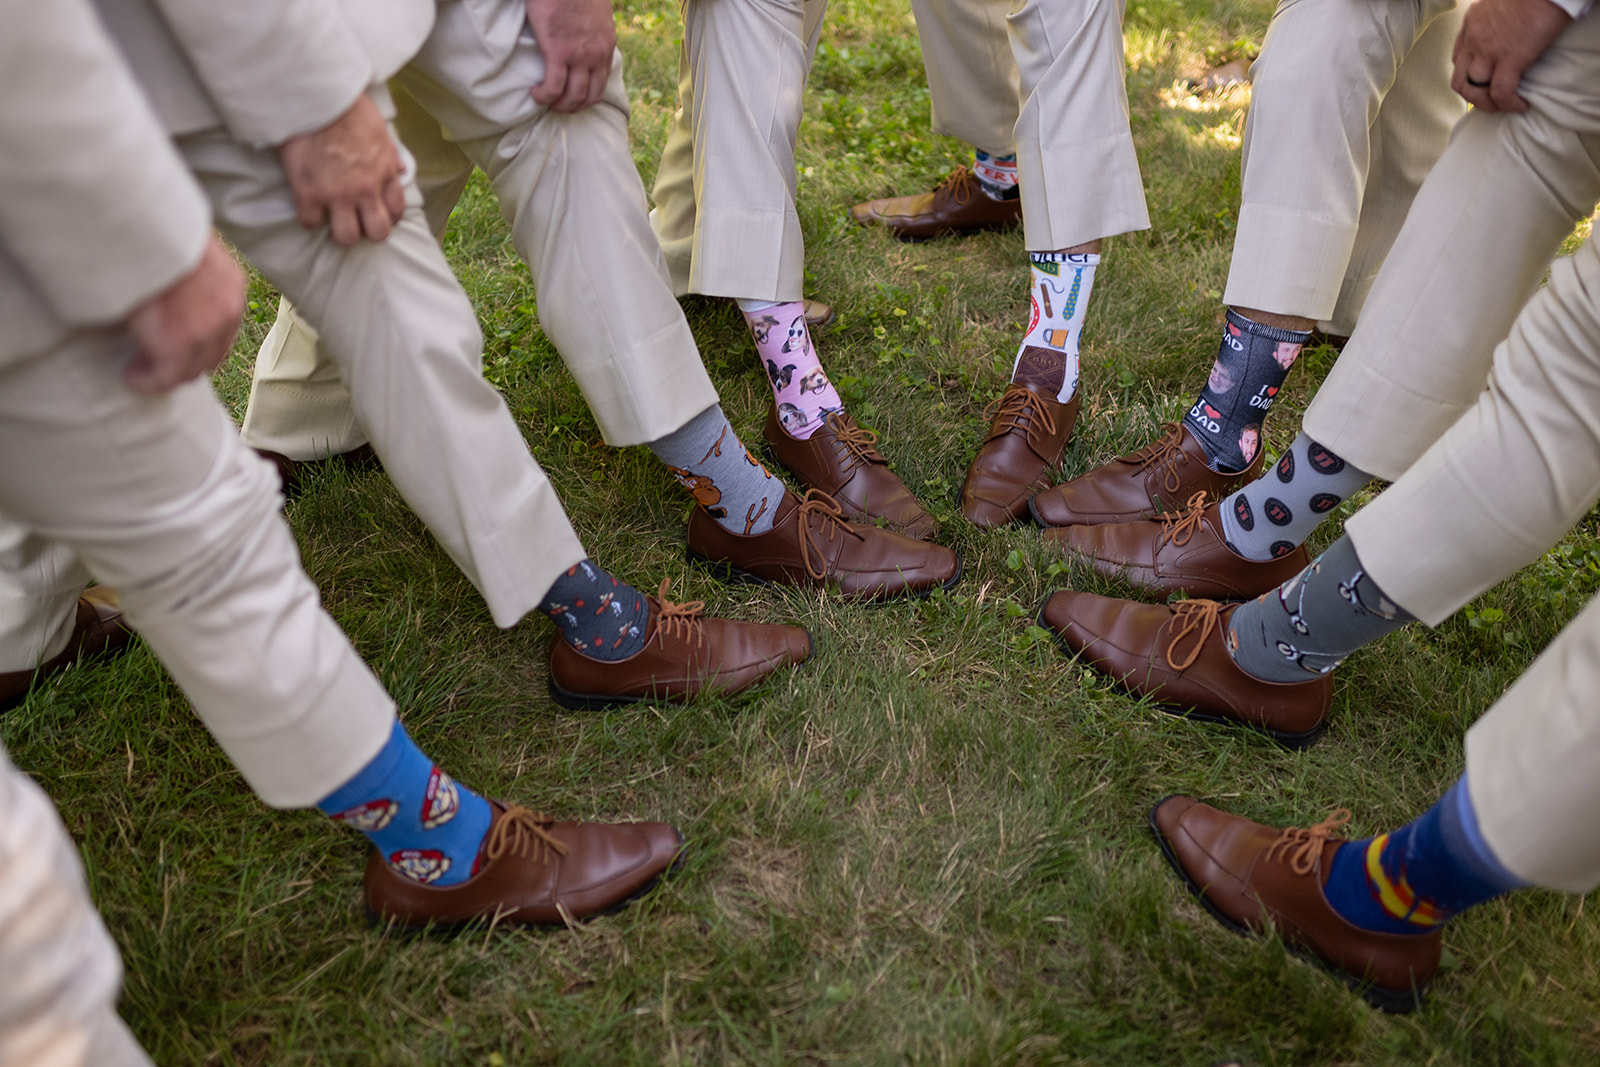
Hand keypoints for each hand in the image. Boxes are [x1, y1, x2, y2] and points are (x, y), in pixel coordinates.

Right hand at [123, 237, 244, 393]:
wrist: (141, 224)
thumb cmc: (153, 224)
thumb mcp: (183, 242)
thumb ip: (188, 265)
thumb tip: (173, 274)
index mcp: (231, 285)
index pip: (223, 327)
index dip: (200, 340)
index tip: (174, 339)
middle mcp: (227, 312)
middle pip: (210, 353)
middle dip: (185, 360)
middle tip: (155, 359)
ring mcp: (205, 331)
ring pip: (189, 368)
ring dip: (164, 372)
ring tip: (140, 367)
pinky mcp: (176, 345)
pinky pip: (164, 377)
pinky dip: (147, 380)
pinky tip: (132, 376)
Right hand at [277, 94, 406, 245]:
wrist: (316, 96)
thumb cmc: (348, 107)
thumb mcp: (380, 129)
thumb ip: (390, 153)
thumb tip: (402, 169)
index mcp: (384, 173)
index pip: (396, 211)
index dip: (387, 217)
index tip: (376, 214)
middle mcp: (365, 189)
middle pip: (377, 233)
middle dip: (368, 232)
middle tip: (356, 222)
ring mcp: (337, 194)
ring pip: (346, 237)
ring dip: (340, 233)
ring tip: (332, 220)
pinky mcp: (308, 193)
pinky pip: (310, 223)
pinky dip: (308, 219)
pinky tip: (308, 207)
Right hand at [525, 0, 615, 111]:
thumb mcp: (594, 12)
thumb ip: (592, 29)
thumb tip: (582, 37)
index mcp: (606, 45)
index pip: (601, 83)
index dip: (585, 97)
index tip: (571, 97)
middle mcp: (597, 54)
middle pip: (589, 96)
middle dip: (573, 106)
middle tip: (557, 105)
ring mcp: (579, 56)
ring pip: (573, 97)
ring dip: (558, 105)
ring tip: (544, 100)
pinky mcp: (558, 52)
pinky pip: (553, 87)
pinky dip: (544, 96)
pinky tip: (535, 94)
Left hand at [1451, 0, 1570, 112]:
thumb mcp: (1500, 3)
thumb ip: (1494, 19)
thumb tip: (1504, 31)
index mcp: (1471, 23)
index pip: (1458, 59)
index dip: (1468, 75)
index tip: (1482, 82)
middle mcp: (1473, 38)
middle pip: (1460, 80)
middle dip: (1473, 96)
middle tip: (1491, 100)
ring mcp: (1488, 51)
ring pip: (1474, 91)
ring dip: (1488, 104)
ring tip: (1505, 105)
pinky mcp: (1510, 59)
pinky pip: (1501, 92)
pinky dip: (1509, 104)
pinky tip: (1521, 105)